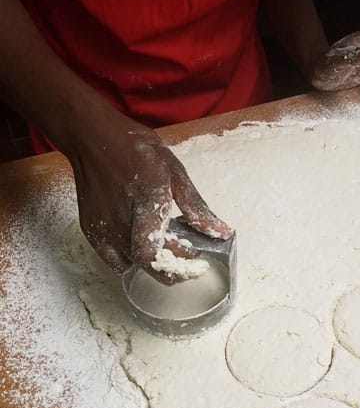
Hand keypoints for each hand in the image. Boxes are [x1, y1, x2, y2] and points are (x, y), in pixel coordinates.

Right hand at [61, 108, 231, 282]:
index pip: (156, 255)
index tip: (198, 266)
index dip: (178, 269)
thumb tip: (220, 230)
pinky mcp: (90, 230)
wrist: (92, 138)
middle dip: (174, 265)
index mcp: (146, 203)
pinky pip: (114, 259)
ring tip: (167, 242)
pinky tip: (143, 244)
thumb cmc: (134, 148)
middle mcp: (120, 221)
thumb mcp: (174, 170)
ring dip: (154, 260)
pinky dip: (131, 260)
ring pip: (133, 263)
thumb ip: (195, 205)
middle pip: (147, 263)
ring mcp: (102, 228)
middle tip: (188, 254)